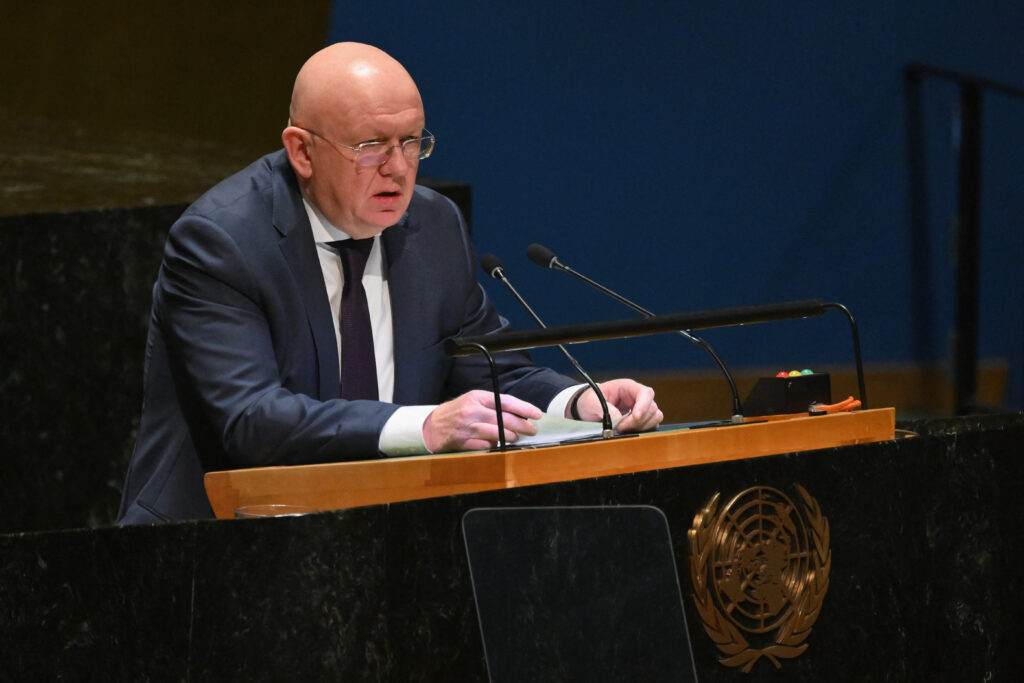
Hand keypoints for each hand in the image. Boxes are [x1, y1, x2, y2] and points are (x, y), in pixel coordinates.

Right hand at [423, 390, 541, 452]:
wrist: (433, 426)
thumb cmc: (458, 411)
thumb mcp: (473, 400)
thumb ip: (493, 404)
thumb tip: (518, 413)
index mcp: (477, 397)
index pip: (506, 401)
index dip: (524, 408)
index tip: (537, 414)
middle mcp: (473, 411)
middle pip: (504, 419)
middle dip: (522, 426)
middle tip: (532, 430)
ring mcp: (468, 427)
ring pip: (497, 433)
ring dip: (510, 437)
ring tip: (516, 438)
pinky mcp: (464, 441)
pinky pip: (486, 445)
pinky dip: (494, 446)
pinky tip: (498, 444)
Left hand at [570, 379, 662, 432]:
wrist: (586, 409)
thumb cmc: (589, 401)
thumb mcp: (592, 402)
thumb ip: (605, 409)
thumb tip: (618, 420)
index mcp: (627, 387)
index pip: (645, 393)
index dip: (643, 405)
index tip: (634, 417)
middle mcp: (637, 396)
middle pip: (651, 407)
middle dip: (637, 420)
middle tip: (620, 427)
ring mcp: (641, 408)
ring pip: (654, 417)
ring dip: (641, 426)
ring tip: (623, 429)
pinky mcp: (641, 419)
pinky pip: (651, 425)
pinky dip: (643, 430)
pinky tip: (628, 431)